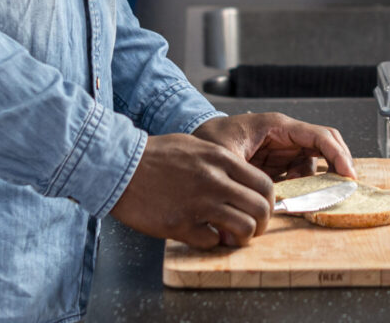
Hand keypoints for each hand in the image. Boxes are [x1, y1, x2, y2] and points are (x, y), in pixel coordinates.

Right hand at [108, 132, 274, 248]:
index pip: (265, 185)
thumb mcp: (196, 147)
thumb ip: (222, 164)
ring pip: (243, 228)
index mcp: (221, 159)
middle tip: (253, 228)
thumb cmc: (155, 156)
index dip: (269, 202)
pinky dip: (212, 242)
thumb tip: (241, 184)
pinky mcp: (181, 225)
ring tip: (232, 236)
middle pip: (260, 209)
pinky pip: (212, 242)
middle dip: (261, 224)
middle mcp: (215, 181)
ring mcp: (199, 204)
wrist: (120, 167)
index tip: (262, 209)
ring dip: (242, 237)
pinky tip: (203, 234)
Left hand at [193, 112, 356, 182]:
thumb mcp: (225, 154)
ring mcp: (282, 149)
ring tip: (303, 197)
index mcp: (277, 126)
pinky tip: (290, 198)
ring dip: (317, 181)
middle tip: (344, 188)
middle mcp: (285, 135)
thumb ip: (246, 173)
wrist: (193, 144)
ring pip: (314, 162)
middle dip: (338, 165)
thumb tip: (265, 198)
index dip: (338, 155)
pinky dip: (302, 187)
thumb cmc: (207, 140)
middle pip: (325, 145)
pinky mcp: (277, 163)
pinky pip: (300, 173)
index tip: (348, 175)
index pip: (319, 136)